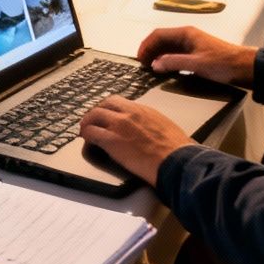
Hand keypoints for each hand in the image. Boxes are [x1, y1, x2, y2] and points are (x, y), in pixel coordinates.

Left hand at [79, 97, 194, 185]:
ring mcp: (119, 125)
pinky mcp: (112, 140)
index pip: (118, 101)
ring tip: (85, 131)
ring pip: (94, 116)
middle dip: (95, 112)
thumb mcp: (165, 127)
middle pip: (103, 105)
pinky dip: (86, 135)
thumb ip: (152, 123)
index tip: (106, 115)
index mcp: (143, 110)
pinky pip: (91, 133)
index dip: (108, 108)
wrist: (176, 161)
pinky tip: (87, 141)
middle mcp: (130, 113)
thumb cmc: (177, 149)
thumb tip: (149, 130)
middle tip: (92, 121)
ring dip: (87, 123)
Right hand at [137, 25, 254, 86]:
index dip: (146, 46)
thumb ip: (173, 63)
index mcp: (186, 34)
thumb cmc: (223, 63)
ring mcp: (193, 44)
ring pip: (169, 47)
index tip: (139, 59)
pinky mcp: (198, 53)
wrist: (245, 67)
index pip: (158, 35)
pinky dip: (168, 61)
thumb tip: (155, 64)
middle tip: (143, 65)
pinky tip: (167, 70)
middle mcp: (188, 36)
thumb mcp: (196, 64)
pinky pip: (177, 54)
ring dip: (158, 56)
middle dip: (150, 51)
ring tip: (152, 69)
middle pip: (162, 40)